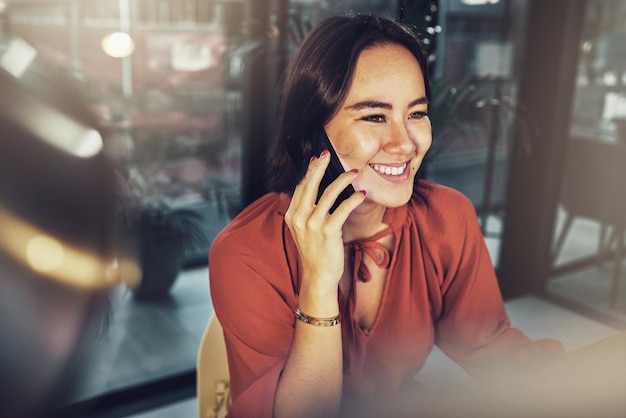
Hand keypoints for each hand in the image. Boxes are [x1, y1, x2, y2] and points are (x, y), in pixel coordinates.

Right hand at [284, 150, 365, 304]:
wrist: (318, 276)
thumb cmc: (315, 253)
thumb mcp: (304, 231)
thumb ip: (306, 213)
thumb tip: (316, 194)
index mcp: (291, 216)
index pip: (300, 187)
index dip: (309, 171)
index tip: (317, 159)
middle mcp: (299, 218)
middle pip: (309, 185)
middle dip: (320, 167)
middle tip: (328, 154)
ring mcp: (312, 225)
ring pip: (328, 194)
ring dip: (342, 180)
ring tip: (353, 172)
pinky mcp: (327, 232)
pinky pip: (342, 209)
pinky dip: (353, 199)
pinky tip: (361, 194)